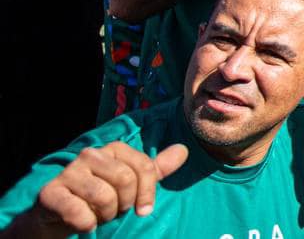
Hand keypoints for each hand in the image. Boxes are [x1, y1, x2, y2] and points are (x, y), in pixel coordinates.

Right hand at [26, 142, 187, 235]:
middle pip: (125, 180)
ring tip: (100, 215)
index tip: (143, 209)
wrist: (61, 214)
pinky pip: (78, 212)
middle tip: (116, 211)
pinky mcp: (51, 193)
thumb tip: (183, 150)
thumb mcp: (131, 183)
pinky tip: (83, 223)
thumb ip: (156, 168)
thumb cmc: (101, 196)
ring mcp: (69, 172)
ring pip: (103, 196)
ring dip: (106, 215)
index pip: (145, 167)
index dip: (148, 192)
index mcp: (114, 149)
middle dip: (125, 204)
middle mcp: (91, 154)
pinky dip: (86, 224)